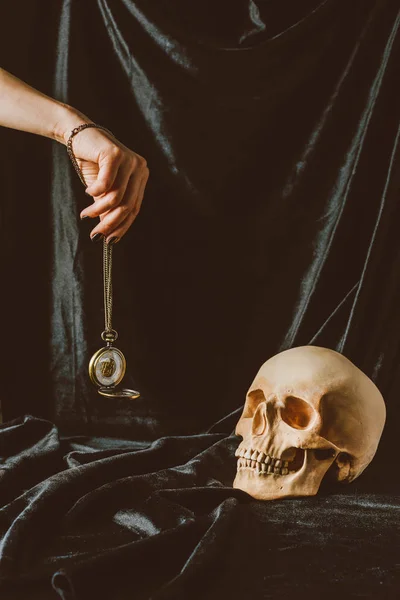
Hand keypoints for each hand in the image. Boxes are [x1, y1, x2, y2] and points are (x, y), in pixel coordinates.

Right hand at [66, 124, 148, 242]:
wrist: (77, 135)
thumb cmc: (91, 163)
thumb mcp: (102, 190)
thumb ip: (108, 208)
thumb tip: (107, 235)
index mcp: (140, 177)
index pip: (135, 208)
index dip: (122, 227)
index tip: (109, 241)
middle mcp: (140, 168)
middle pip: (127, 205)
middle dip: (110, 224)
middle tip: (95, 235)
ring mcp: (130, 160)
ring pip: (116, 197)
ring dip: (98, 210)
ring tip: (86, 215)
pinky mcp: (116, 154)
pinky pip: (106, 183)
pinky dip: (95, 192)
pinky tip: (88, 192)